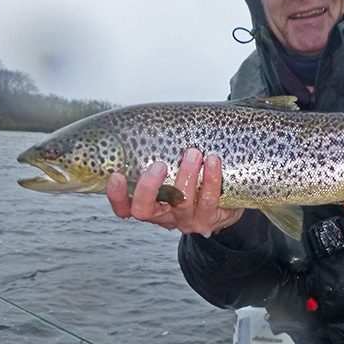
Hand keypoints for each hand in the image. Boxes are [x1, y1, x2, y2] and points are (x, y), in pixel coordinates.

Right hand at [106, 149, 243, 235]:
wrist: (227, 202)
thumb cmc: (195, 181)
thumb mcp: (174, 171)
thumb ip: (160, 157)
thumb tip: (151, 123)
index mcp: (150, 205)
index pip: (124, 208)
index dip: (117, 196)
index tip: (117, 175)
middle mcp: (164, 216)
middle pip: (144, 211)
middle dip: (148, 188)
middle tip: (159, 165)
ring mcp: (186, 220)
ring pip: (180, 203)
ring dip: (185, 175)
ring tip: (193, 153)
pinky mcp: (208, 220)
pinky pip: (208, 200)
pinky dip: (210, 179)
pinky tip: (212, 162)